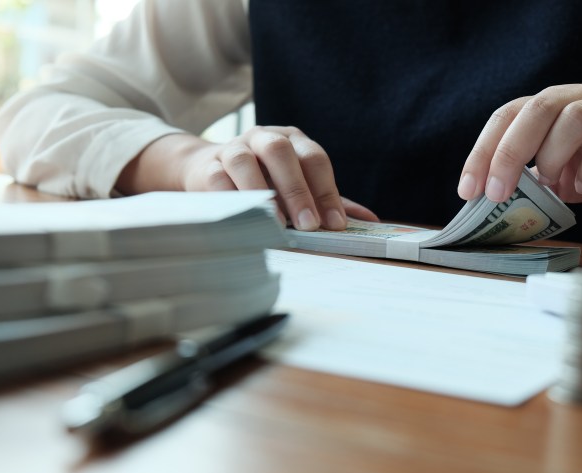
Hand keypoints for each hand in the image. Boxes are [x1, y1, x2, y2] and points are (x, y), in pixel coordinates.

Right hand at [117, 127, 378, 229]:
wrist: (211, 171)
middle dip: (297, 189)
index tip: (335, 224)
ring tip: (277, 223)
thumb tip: (372, 221)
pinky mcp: (208, 167)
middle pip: (281, 153)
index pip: (314, 159)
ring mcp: (233, 149)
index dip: (326, 191)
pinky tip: (244, 218)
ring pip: (246, 161)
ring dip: (263, 191)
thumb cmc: (266, 182)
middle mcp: (263, 138)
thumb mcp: (301, 188)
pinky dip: (231, 197)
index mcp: (292, 141)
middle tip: (309, 224)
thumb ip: (331, 202)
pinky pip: (217, 179)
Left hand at [457, 82, 581, 219]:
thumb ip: (527, 181)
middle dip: (508, 154)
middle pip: (536, 110)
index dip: (482, 151)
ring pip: (574, 119)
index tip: (468, 189)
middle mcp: (574, 97)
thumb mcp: (555, 173)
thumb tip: (491, 204)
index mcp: (547, 105)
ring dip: (553, 156)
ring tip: (550, 184)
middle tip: (497, 192)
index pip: (505, 117)